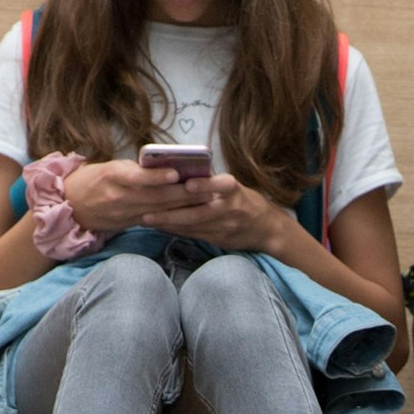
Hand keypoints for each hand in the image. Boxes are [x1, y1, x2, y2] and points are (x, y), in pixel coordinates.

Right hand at [63, 160, 207, 233]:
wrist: (70, 206)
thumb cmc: (93, 179)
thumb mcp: (110, 167)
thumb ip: (135, 169)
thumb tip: (166, 167)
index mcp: (112, 176)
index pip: (137, 177)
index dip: (157, 177)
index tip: (177, 173)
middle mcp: (120, 197)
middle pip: (156, 197)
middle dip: (184, 194)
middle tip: (209, 188)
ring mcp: (126, 213)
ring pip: (161, 211)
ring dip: (186, 207)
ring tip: (209, 201)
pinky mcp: (131, 224)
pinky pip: (157, 221)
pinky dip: (175, 217)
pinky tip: (194, 215)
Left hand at [140, 174, 286, 252]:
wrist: (267, 228)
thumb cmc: (243, 200)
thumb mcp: (232, 187)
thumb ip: (209, 182)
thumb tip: (177, 174)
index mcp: (234, 190)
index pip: (221, 185)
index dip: (205, 185)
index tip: (187, 184)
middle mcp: (231, 208)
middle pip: (198, 212)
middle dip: (171, 213)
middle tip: (147, 211)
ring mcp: (226, 226)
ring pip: (193, 226)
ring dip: (168, 223)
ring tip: (146, 219)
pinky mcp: (221, 239)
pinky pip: (195, 235)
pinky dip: (177, 231)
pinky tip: (161, 227)